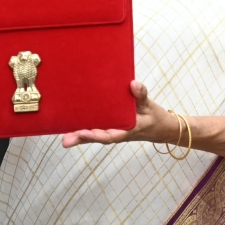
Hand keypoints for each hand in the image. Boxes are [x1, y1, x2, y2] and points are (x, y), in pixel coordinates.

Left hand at [61, 81, 177, 147]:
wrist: (160, 129)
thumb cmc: (154, 117)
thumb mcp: (150, 105)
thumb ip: (141, 95)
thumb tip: (133, 84)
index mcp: (127, 130)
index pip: (109, 135)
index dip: (96, 134)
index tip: (84, 132)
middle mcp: (117, 132)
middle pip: (97, 137)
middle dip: (81, 138)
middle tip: (65, 140)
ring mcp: (114, 131)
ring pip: (95, 135)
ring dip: (80, 136)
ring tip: (64, 139)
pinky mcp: (112, 127)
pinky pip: (97, 129)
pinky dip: (86, 130)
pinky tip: (72, 128)